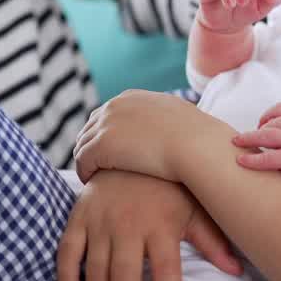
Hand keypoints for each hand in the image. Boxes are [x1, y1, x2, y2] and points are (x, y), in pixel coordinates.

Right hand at [56, 170, 242, 280]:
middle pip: (127, 276)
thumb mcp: (195, 207)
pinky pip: (68, 250)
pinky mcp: (80, 215)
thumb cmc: (170, 184)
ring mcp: (101, 219)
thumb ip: (212, 241)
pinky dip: (67, 276)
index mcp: (161, 223)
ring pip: (96, 270)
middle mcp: (129, 223)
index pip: (166, 270)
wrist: (135, 147)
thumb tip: (238, 270)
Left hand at [74, 88, 198, 183]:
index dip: (106, 133)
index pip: (107, 113)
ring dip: (87, 160)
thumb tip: (185, 127)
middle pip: (91, 126)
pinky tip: (92, 182)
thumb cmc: (198, 137)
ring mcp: (106, 124)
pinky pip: (82, 159)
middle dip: (92, 145)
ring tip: (93, 176)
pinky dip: (84, 171)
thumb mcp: (182, 117)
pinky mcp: (101, 145)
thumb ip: (173, 119)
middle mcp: (115, 106)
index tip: (111, 150)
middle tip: (97, 166)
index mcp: (132, 97)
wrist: (197, 146)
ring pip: (83, 143)